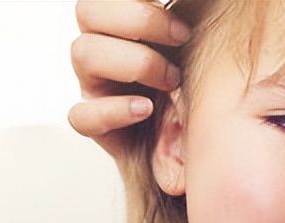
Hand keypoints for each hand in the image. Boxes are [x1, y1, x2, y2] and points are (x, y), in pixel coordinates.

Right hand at [68, 0, 189, 158]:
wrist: (200, 146)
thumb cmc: (202, 89)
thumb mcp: (199, 47)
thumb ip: (188, 21)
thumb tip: (190, 7)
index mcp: (126, 22)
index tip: (175, 3)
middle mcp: (106, 48)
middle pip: (88, 11)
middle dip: (141, 19)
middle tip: (183, 37)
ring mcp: (97, 86)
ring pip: (83, 54)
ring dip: (136, 63)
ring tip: (173, 81)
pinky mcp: (97, 126)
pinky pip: (82, 115)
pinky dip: (115, 110)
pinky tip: (145, 109)